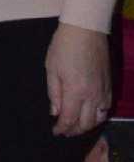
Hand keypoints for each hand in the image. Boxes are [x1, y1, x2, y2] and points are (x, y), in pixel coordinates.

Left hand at [45, 22, 110, 136]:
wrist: (86, 29)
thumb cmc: (63, 46)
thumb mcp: (51, 68)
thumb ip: (53, 93)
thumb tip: (55, 113)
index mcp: (76, 91)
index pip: (70, 119)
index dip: (62, 128)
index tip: (55, 131)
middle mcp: (93, 95)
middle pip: (86, 123)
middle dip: (74, 131)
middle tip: (64, 131)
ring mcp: (103, 90)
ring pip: (99, 117)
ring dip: (88, 125)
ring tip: (77, 125)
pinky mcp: (109, 84)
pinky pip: (106, 107)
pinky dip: (98, 115)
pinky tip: (90, 113)